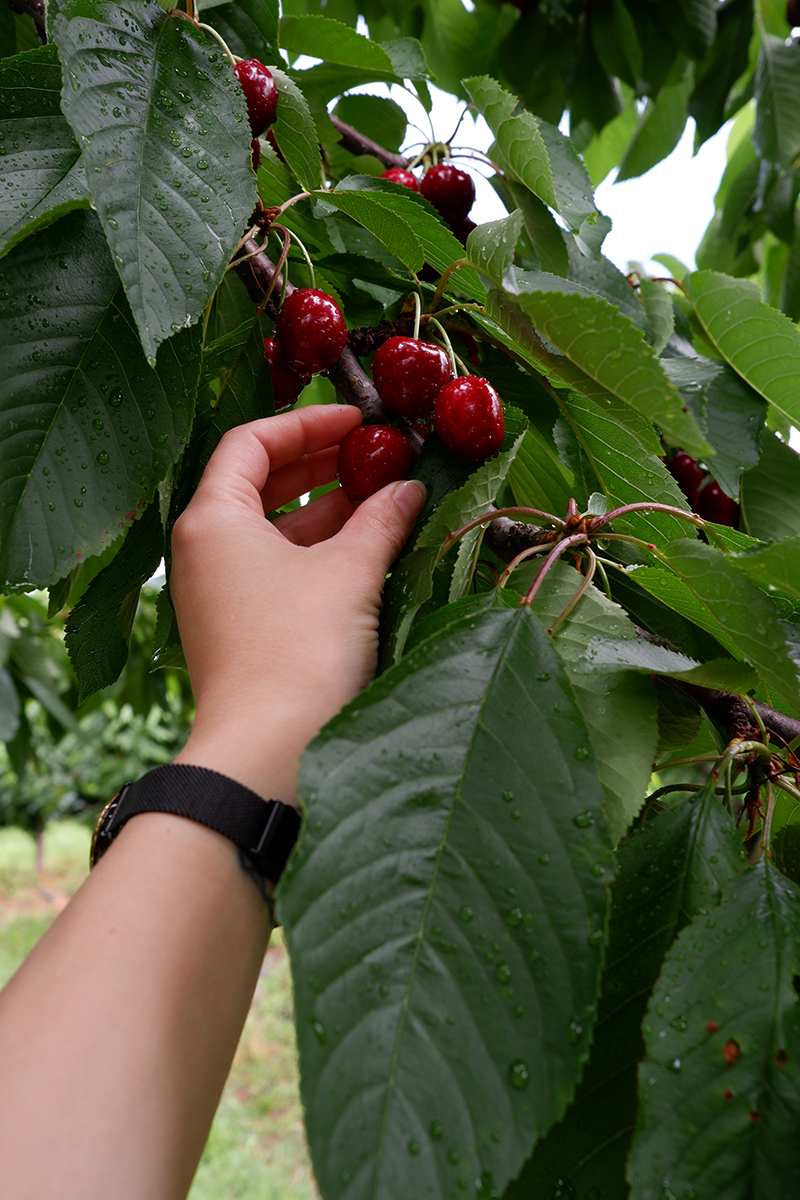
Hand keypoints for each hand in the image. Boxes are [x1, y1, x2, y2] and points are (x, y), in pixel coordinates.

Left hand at [169, 404, 425, 801]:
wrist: (267, 753)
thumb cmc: (299, 651)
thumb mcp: (350, 572)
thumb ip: (382, 519)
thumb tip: (409, 488)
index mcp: (213, 519)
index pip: (252, 442)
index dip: (308, 423)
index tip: (359, 420)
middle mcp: (204, 551)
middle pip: (261, 484)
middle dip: (323, 465)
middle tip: (377, 454)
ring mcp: (219, 593)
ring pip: (275, 531)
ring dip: (329, 511)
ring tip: (386, 499)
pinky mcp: (239, 629)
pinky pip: (279, 569)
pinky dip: (320, 552)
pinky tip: (369, 549)